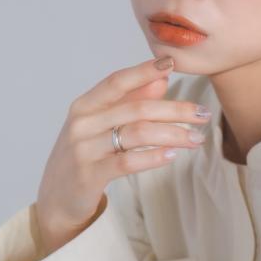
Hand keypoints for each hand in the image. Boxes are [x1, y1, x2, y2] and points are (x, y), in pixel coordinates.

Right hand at [34, 54, 211, 254]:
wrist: (56, 198)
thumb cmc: (85, 156)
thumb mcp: (101, 125)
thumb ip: (130, 101)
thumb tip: (163, 79)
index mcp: (85, 106)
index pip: (117, 81)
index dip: (144, 71)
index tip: (172, 62)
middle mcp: (82, 123)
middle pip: (136, 109)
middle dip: (175, 110)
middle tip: (204, 114)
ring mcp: (84, 149)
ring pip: (137, 134)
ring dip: (173, 134)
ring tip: (196, 139)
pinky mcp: (90, 175)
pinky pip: (128, 162)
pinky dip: (154, 157)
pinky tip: (173, 155)